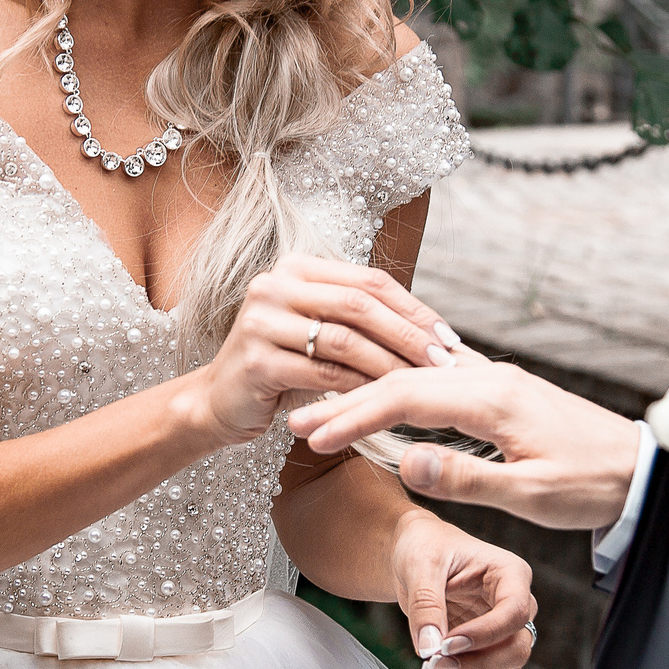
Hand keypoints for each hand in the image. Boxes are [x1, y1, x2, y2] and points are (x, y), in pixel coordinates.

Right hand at [187, 254, 460, 446]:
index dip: (414, 307)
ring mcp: (261, 321)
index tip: (448, 337)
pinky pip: (323, 373)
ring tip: (420, 384)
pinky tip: (383, 400)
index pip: (368, 280)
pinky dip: (358, 386)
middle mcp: (274, 285)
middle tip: (444, 361)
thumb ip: (359, 317)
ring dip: (389, 363)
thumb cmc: (282, 365)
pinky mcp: (257, 361)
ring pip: (344, 339)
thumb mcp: (317, 329)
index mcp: (296, 267)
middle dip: (408, 334)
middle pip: (360, 304)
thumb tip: (432, 327)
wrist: (221, 401)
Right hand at [288, 353, 646, 530]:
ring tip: (327, 413)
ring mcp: (497, 379)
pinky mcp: (503, 390)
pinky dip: (400, 391)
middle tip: (299, 423)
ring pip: (418, 378)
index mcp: (493, 399)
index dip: (354, 416)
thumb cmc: (592, 485)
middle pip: (402, 380)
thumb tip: (405, 460)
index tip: (313, 436)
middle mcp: (491, 377)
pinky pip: (438, 381)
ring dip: (370, 394)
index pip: (405, 399)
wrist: (643, 467)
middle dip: (347, 400)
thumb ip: (468, 477)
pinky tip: (382, 396)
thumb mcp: (532, 494)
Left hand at [388, 512, 537, 668]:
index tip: (446, 645)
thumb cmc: (424, 548)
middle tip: (434, 664)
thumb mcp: (419, 565)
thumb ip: (425, 605)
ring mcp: (508, 631)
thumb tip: (430, 649)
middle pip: (519, 649)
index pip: (514, 612)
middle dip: (477, 665)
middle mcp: (518, 604)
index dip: (484, 635)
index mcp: (510, 574)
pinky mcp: (493, 650)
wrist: (417, 556)